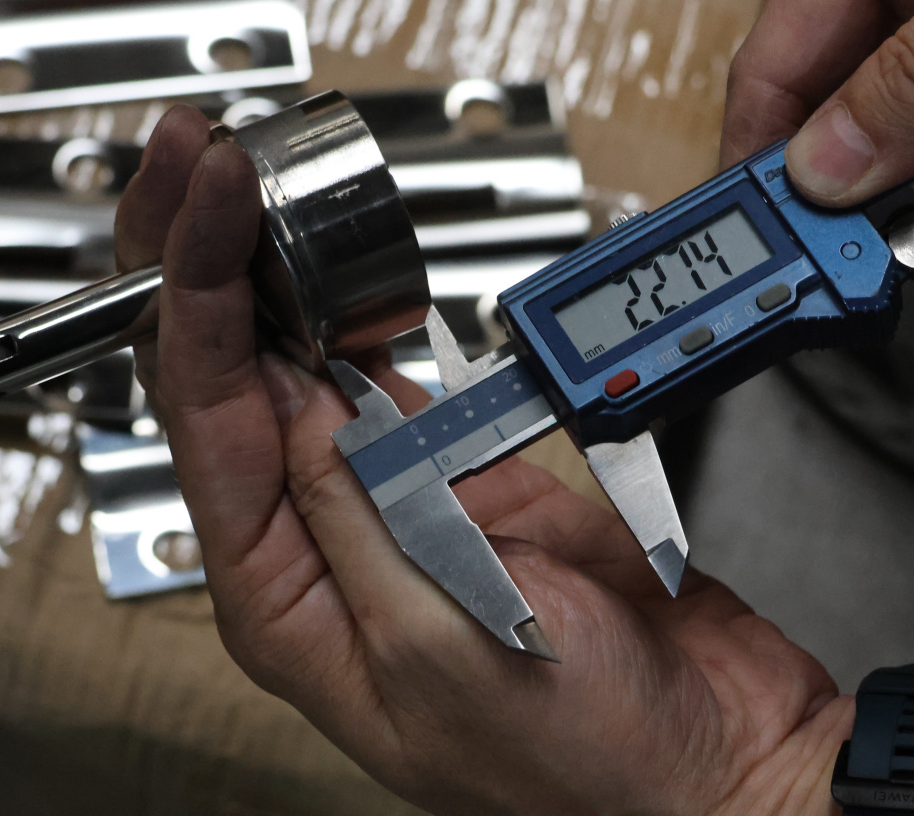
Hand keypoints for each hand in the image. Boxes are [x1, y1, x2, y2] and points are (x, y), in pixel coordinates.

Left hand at [114, 105, 849, 815]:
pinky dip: (354, 310)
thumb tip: (296, 408)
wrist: (716, 762)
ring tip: (240, 185)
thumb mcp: (445, 644)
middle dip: (201, 261)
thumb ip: (361, 518)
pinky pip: (384, 375)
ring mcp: (387, 502)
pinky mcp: (456, 474)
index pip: (207, 423)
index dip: (199, 295)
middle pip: (222, 381)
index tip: (212, 202)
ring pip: (293, 366)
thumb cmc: (584, 765)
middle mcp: (316, 549)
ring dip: (265, 273)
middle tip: (196, 159)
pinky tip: (325, 261)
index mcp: (283, 603)